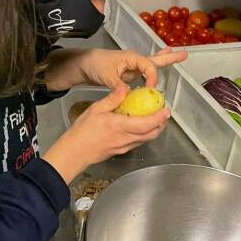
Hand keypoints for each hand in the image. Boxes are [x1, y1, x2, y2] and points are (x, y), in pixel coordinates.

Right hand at [42, 84, 170, 183]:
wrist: (74, 152)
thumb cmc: (82, 132)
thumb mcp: (95, 109)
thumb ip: (112, 99)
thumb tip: (125, 88)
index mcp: (120, 126)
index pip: (146, 123)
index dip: (159, 117)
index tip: (165, 109)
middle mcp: (125, 138)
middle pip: (152, 134)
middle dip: (161, 123)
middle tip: (164, 112)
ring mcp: (124, 147)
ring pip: (146, 139)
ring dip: (154, 129)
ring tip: (155, 118)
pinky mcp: (121, 151)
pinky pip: (138, 142)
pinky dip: (145, 134)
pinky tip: (140, 127)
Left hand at [78, 48, 186, 88]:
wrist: (84, 64)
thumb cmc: (95, 65)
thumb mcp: (106, 76)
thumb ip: (118, 84)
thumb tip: (128, 92)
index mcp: (131, 58)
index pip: (149, 67)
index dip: (152, 78)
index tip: (150, 90)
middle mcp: (135, 60)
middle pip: (155, 59)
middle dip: (170, 58)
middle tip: (185, 54)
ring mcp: (133, 67)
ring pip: (152, 65)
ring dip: (165, 61)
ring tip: (179, 56)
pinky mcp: (130, 73)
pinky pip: (145, 73)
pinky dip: (153, 74)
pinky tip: (157, 79)